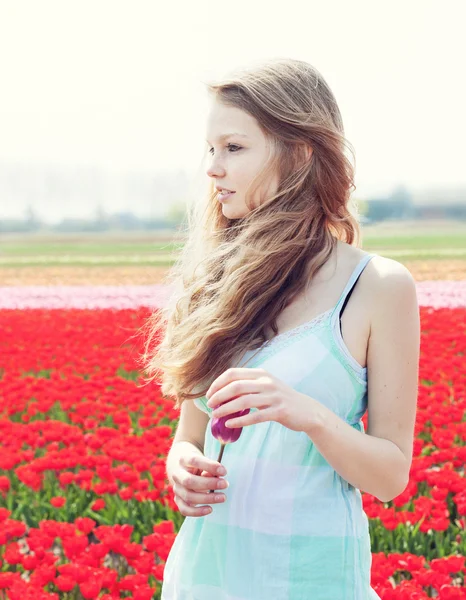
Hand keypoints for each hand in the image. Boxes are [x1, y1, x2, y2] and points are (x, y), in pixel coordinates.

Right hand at [172, 452, 228, 516]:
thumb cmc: (199, 465)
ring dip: (207, 498)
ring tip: (222, 497)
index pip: (194, 461)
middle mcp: (177, 474)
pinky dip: (197, 512)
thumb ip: (210, 468)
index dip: (209, 466)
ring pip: (188, 496)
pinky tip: (210, 509)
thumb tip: (218, 477)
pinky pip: (185, 509)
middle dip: (209, 484)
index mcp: (183, 460)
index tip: (224, 471)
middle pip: (189, 481)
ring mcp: (177, 488)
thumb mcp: (204, 461)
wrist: (184, 470)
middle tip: (225, 484)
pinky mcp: (178, 500)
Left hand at [206, 368, 320, 432]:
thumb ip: (248, 387)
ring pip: (244, 402)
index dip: (218, 383)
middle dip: (219, 395)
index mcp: (261, 374)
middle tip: (210, 405)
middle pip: (236, 386)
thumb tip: (222, 394)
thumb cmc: (281, 399)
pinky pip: (255, 417)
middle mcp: (267, 382)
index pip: (233, 373)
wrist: (307, 411)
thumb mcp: (265, 387)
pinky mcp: (279, 411)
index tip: (209, 394)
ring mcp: (274, 396)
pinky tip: (230, 424)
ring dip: (226, 409)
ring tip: (216, 415)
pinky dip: (240, 421)